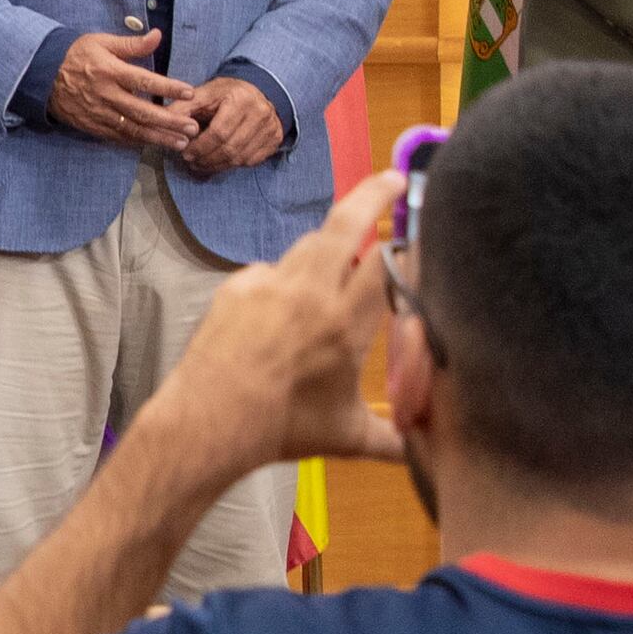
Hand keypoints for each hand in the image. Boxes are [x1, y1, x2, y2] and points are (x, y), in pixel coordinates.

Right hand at [48, 28, 201, 151]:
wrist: (41, 75)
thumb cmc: (76, 54)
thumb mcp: (101, 42)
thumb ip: (131, 44)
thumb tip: (157, 35)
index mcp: (109, 71)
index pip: (144, 81)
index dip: (167, 87)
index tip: (189, 92)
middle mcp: (106, 95)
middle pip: (142, 112)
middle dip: (169, 121)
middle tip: (193, 128)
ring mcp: (98, 113)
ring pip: (133, 129)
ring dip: (158, 137)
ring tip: (181, 142)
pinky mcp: (92, 125)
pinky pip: (118, 137)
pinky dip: (137, 142)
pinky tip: (155, 143)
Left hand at [143, 170, 409, 477]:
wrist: (209, 420)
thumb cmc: (284, 429)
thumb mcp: (348, 436)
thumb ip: (392, 438)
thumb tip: (423, 454)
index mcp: (347, 322)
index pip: (387, 260)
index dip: (407, 239)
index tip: (420, 225)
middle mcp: (311, 292)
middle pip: (346, 224)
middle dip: (373, 195)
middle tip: (392, 179)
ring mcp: (269, 284)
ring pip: (307, 247)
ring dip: (326, 249)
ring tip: (337, 265)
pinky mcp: (236, 287)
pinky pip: (268, 273)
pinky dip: (281, 284)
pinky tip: (279, 314)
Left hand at [171, 76, 290, 180]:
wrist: (259, 91)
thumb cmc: (226, 93)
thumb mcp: (204, 94)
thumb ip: (183, 107)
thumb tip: (161, 122)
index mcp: (241, 100)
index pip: (219, 132)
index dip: (200, 147)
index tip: (185, 153)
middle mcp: (261, 114)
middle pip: (230, 148)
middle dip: (206, 159)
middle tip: (191, 162)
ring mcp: (271, 128)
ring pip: (241, 158)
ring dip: (217, 166)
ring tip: (200, 164)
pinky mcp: (275, 140)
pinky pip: (252, 161)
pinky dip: (232, 165)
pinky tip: (219, 162)